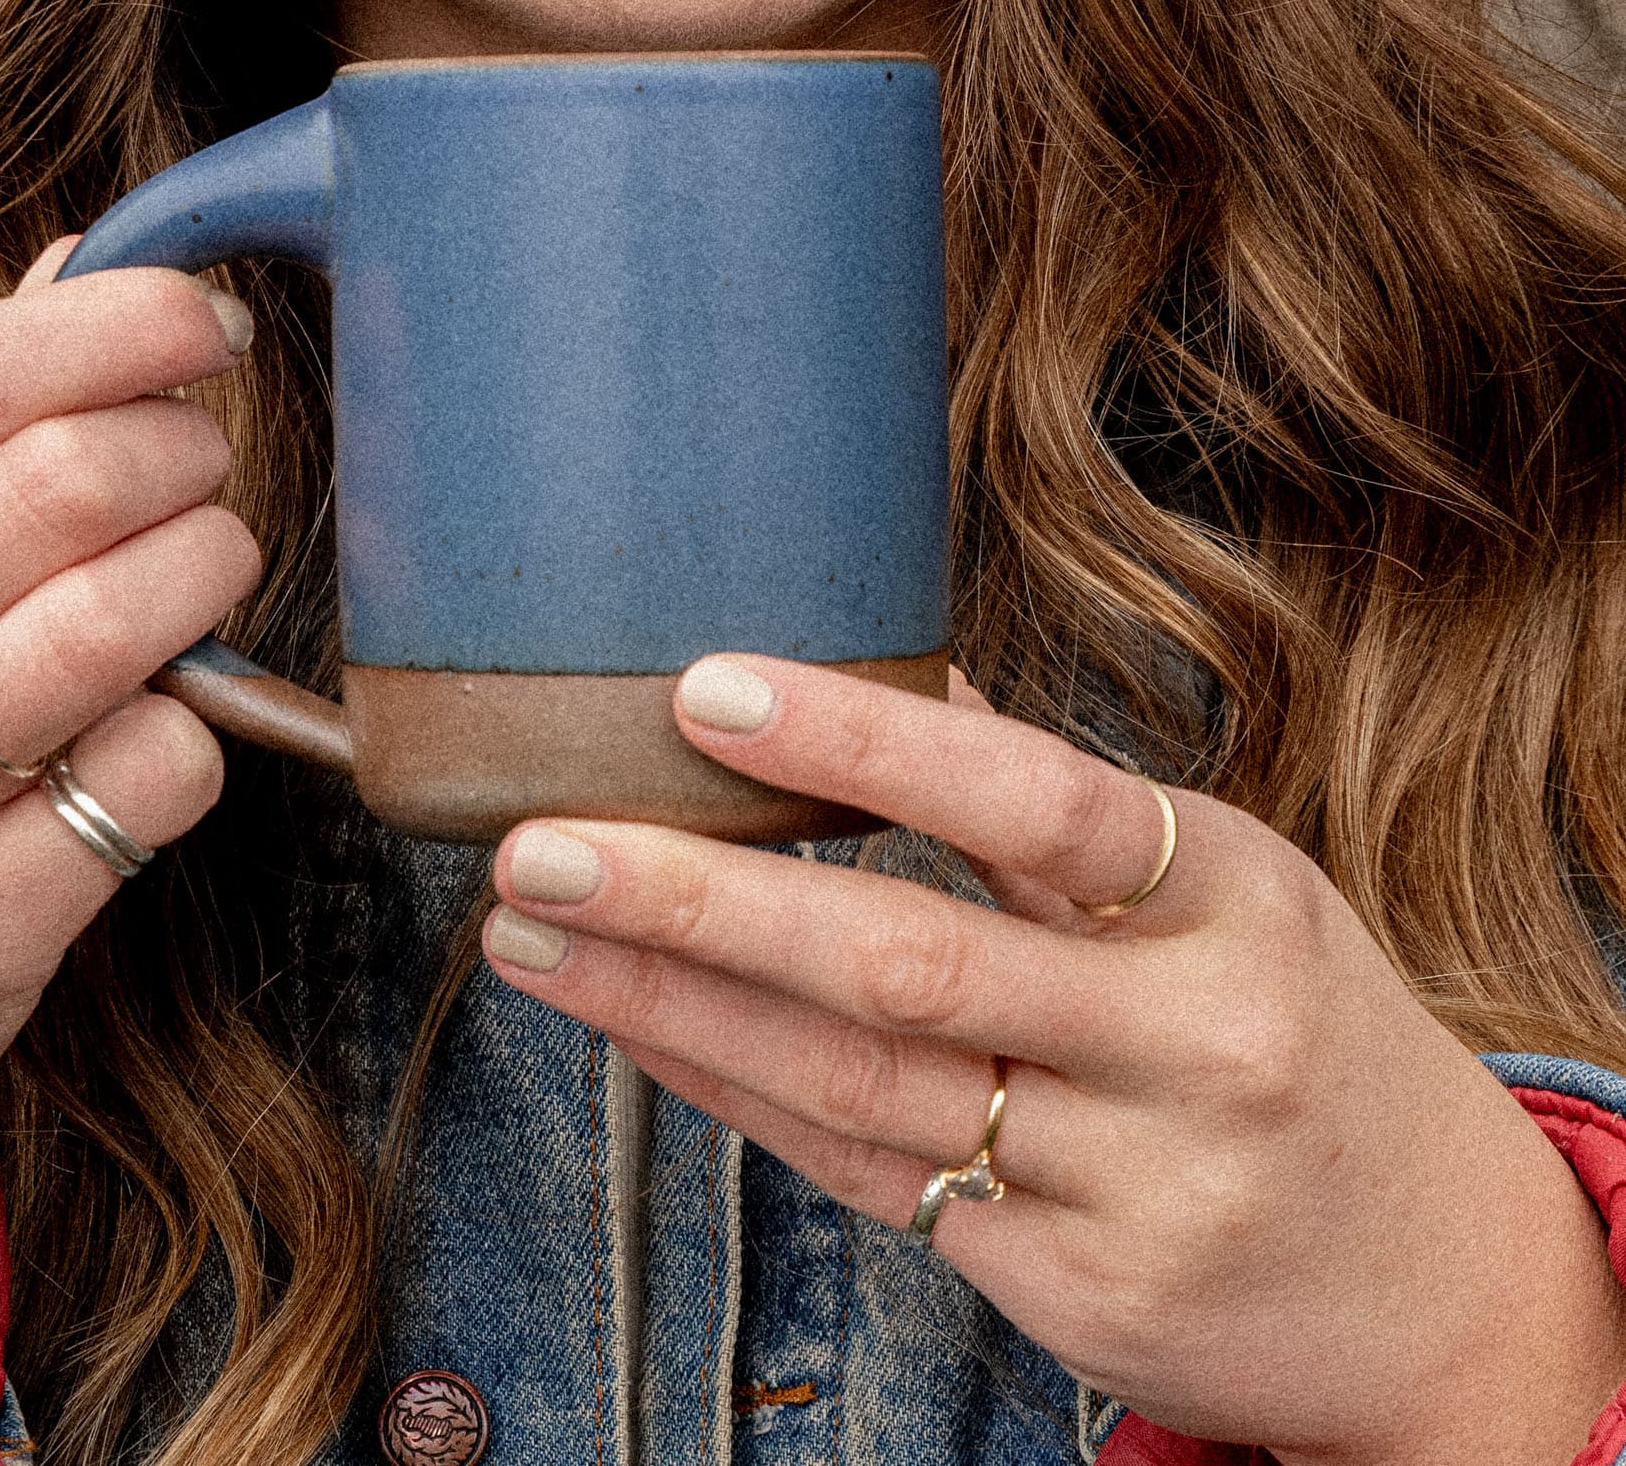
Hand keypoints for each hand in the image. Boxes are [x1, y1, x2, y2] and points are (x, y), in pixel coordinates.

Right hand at [0, 240, 259, 1357]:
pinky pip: (159, 769)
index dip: (114, 325)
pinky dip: (201, 731)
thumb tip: (84, 262)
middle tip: (208, 467)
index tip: (199, 319)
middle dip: (185, 450)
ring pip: (118, 618)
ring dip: (211, 567)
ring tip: (210, 567)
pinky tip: (162, 734)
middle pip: (60, 483)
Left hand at [483, 657, 1625, 1463]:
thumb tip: (912, 684)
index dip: (863, 746)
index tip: (707, 691)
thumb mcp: (1238, 895)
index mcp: (1231, 903)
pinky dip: (733, 1092)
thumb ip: (1066, 818)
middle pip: (907, 964)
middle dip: (697, 902)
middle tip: (543, 848)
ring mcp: (1133, 1186)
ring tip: (534, 935)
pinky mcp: (1076, 1296)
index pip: (1034, 802)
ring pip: (855, 1084)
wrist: (1447, 1284)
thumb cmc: (1304, 1036)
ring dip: (668, 1004)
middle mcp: (1188, 1045)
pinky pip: (866, 1175)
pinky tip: (635, 1028)